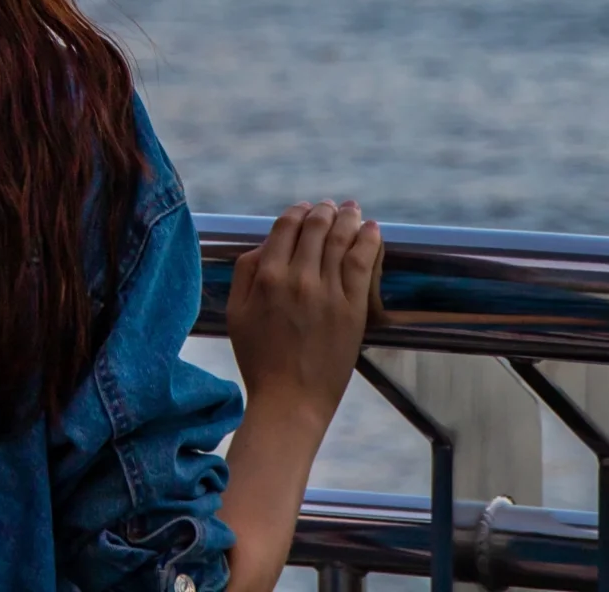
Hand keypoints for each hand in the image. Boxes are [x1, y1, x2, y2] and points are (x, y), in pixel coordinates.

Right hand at [226, 200, 381, 433]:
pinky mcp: (352, 308)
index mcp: (267, 277)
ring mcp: (327, 292)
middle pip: (316, 227)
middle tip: (332, 207)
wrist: (290, 401)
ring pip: (341, 239)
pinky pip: (363, 262)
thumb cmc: (260, 360)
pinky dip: (369, 239)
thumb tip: (265, 244)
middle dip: (325, 211)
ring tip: (352, 210)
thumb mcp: (236, 314)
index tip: (305, 209)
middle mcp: (298, 278)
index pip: (286, 227)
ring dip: (348, 218)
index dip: (297, 212)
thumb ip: (245, 273)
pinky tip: (372, 229)